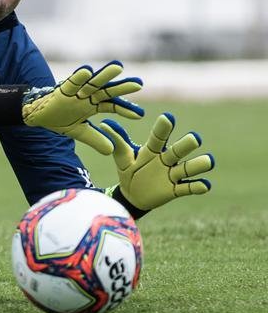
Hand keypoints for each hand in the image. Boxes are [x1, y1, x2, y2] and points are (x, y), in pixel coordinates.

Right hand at [20, 61, 143, 154]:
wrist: (38, 116)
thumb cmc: (60, 120)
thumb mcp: (80, 132)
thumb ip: (95, 139)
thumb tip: (111, 151)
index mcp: (93, 105)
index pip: (113, 106)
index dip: (125, 109)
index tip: (140, 115)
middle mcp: (87, 96)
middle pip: (107, 91)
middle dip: (122, 87)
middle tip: (139, 83)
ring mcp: (76, 92)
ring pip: (92, 83)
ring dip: (104, 75)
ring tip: (118, 67)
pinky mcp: (62, 90)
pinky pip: (71, 83)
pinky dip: (78, 77)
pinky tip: (87, 71)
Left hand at [99, 113, 214, 213]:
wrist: (132, 195)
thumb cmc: (129, 170)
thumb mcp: (122, 157)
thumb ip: (118, 142)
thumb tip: (105, 123)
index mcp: (152, 150)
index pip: (158, 137)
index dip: (163, 128)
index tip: (168, 117)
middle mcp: (166, 160)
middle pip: (178, 150)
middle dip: (186, 145)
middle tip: (194, 138)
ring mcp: (172, 175)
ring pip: (188, 168)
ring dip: (198, 165)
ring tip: (208, 160)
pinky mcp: (175, 190)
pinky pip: (188, 188)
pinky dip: (197, 187)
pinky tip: (205, 185)